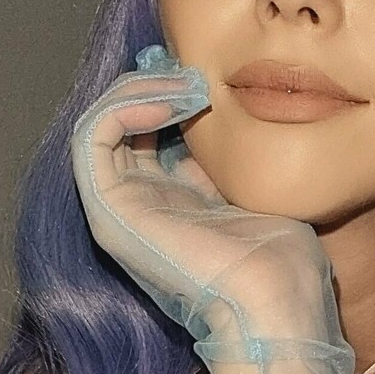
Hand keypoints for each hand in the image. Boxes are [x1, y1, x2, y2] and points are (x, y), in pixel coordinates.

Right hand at [70, 44, 329, 341]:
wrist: (273, 302)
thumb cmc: (281, 260)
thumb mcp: (256, 189)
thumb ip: (230, 155)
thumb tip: (225, 103)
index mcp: (178, 203)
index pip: (156, 130)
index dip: (174, 91)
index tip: (211, 75)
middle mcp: (143, 204)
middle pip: (125, 121)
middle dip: (156, 82)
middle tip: (197, 72)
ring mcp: (121, 209)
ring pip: (103, 122)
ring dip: (142, 88)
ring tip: (189, 85)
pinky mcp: (110, 210)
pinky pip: (93, 135)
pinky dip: (125, 105)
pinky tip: (173, 102)